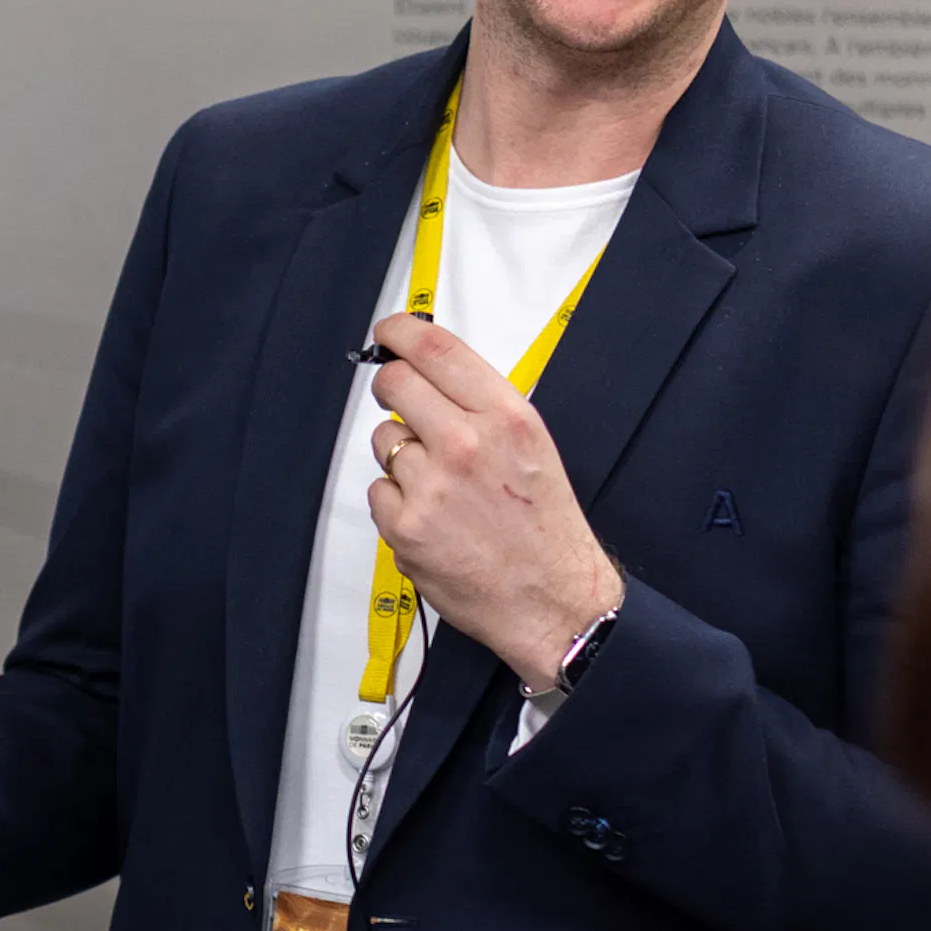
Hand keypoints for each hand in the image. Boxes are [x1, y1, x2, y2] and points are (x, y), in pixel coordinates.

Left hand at [361, 314, 623, 690]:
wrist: (551, 598)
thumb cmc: (545, 527)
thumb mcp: (533, 445)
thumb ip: (484, 406)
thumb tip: (433, 376)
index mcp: (505, 417)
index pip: (436, 350)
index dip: (402, 332)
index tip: (389, 332)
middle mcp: (465, 444)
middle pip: (396, 384)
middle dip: (392, 387)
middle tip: (401, 402)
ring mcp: (430, 486)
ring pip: (385, 441)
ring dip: (402, 455)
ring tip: (440, 485)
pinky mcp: (405, 526)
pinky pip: (379, 490)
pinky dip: (397, 501)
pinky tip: (433, 517)